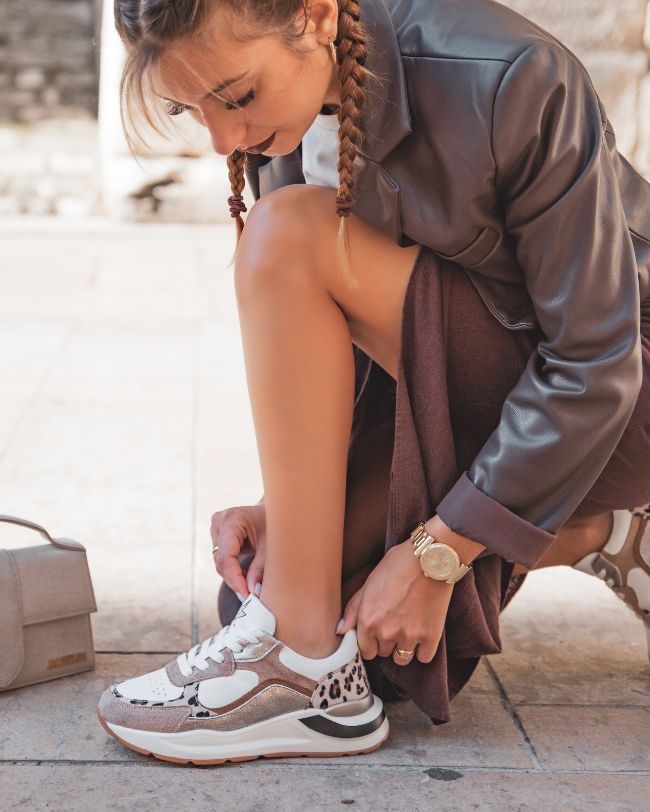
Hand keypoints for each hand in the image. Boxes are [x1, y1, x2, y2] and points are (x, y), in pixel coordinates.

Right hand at [210, 503, 266, 598]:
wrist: (274, 508)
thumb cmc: (274, 524)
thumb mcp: (270, 547)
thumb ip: (259, 569)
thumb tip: (252, 593)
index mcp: (232, 520)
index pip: (226, 557)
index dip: (235, 579)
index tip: (246, 595)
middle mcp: (219, 521)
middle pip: (221, 561)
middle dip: (235, 580)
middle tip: (251, 596)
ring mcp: (216, 527)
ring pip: (220, 562)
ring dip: (234, 576)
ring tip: (252, 583)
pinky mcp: (218, 534)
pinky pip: (222, 558)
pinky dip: (234, 570)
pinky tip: (246, 575)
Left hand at [336, 539, 453, 665]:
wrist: (429, 558)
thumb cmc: (397, 565)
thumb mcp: (369, 583)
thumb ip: (353, 610)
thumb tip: (340, 630)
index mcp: (368, 620)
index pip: (365, 651)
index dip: (370, 642)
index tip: (377, 632)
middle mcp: (386, 632)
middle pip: (383, 653)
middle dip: (387, 642)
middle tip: (395, 623)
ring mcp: (409, 636)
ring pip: (402, 658)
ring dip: (404, 647)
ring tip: (408, 628)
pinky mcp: (430, 636)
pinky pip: (423, 658)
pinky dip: (423, 649)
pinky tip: (423, 632)